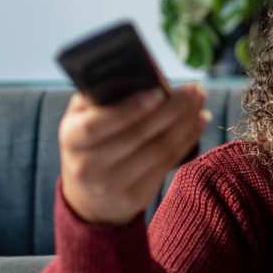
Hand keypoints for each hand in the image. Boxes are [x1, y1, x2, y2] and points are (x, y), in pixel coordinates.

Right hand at [59, 83, 210, 225]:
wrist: (88, 194)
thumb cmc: (91, 141)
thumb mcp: (83, 117)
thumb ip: (103, 97)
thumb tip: (145, 77)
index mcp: (72, 137)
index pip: (99, 123)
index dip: (130, 108)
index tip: (159, 92)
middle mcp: (88, 165)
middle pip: (138, 135)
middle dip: (172, 109)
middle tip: (195, 89)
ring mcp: (112, 184)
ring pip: (159, 149)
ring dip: (186, 123)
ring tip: (200, 102)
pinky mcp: (135, 196)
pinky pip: (167, 163)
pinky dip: (187, 139)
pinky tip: (198, 122)